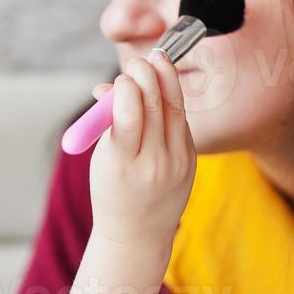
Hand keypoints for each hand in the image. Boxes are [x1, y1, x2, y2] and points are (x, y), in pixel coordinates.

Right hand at [88, 52, 195, 250]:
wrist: (137, 233)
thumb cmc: (111, 189)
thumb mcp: (102, 158)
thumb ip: (108, 122)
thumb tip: (109, 85)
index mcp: (122, 164)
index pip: (129, 114)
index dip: (126, 88)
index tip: (120, 77)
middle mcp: (153, 164)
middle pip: (156, 106)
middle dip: (147, 75)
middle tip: (139, 60)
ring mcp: (176, 164)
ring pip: (174, 109)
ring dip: (165, 79)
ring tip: (157, 60)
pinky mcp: (191, 162)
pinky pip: (181, 123)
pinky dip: (171, 103)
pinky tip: (163, 92)